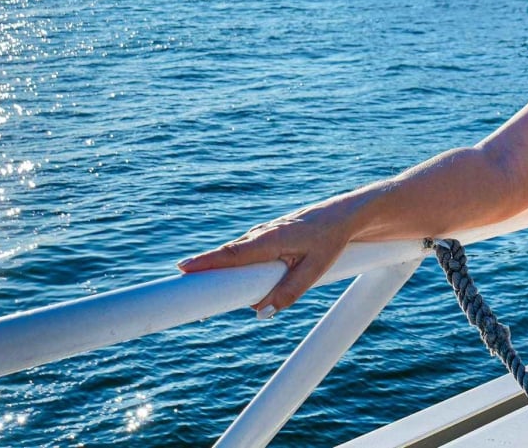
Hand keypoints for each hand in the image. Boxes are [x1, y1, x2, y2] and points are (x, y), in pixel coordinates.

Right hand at [176, 203, 353, 313]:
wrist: (347, 215)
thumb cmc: (332, 240)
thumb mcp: (315, 270)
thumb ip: (290, 292)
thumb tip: (261, 312)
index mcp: (271, 239)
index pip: (233, 253)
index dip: (207, 261)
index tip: (182, 268)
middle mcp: (263, 234)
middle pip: (228, 253)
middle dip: (205, 265)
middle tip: (180, 277)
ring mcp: (265, 233)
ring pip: (238, 253)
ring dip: (223, 266)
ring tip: (200, 279)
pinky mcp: (270, 236)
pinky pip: (248, 252)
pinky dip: (238, 263)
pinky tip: (237, 277)